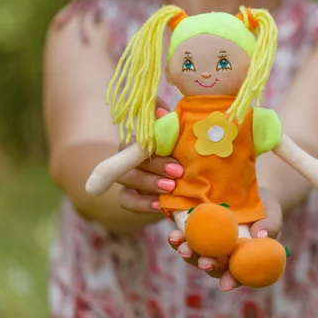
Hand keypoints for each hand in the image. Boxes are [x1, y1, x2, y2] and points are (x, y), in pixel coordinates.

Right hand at [117, 97, 183, 213]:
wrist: (191, 176)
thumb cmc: (184, 149)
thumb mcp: (181, 135)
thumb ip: (169, 122)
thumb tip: (161, 111)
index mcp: (140, 138)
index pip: (136, 138)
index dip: (151, 144)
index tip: (172, 150)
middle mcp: (129, 155)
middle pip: (130, 158)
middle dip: (154, 166)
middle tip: (178, 172)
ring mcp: (128, 175)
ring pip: (127, 178)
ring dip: (148, 183)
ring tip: (170, 188)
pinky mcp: (130, 195)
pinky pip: (127, 200)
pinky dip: (141, 204)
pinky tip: (159, 205)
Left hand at [167, 187, 282, 290]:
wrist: (248, 189)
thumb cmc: (266, 207)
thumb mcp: (272, 214)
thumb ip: (270, 226)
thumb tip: (261, 235)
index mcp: (244, 259)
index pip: (238, 274)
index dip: (232, 280)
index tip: (226, 284)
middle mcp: (224, 256)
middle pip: (214, 266)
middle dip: (207, 265)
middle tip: (203, 262)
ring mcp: (209, 244)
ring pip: (197, 255)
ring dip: (188, 254)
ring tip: (182, 248)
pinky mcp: (197, 230)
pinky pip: (186, 237)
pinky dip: (179, 238)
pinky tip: (173, 235)